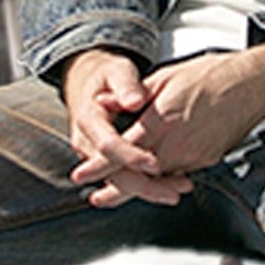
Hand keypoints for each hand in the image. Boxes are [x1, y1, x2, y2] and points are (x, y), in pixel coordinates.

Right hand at [62, 48, 161, 190]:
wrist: (90, 84)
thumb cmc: (107, 77)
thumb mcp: (116, 72)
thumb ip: (125, 86)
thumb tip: (134, 102)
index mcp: (88, 119)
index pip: (108, 145)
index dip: (131, 157)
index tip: (155, 164)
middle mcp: (87, 143)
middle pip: (113, 174)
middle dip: (144, 185)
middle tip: (174, 192)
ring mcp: (94, 156)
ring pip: (120, 182)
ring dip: (149, 189)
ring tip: (177, 191)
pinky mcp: (106, 162)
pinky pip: (124, 179)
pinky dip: (146, 184)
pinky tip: (170, 187)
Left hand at [74, 45, 264, 208]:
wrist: (251, 85)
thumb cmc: (210, 76)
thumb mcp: (164, 77)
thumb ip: (131, 96)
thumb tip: (101, 103)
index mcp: (162, 119)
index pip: (123, 149)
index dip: (99, 165)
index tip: (81, 174)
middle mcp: (177, 142)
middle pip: (138, 175)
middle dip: (115, 189)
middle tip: (97, 197)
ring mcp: (194, 155)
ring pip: (158, 179)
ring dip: (138, 185)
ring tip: (116, 191)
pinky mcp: (206, 161)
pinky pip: (177, 174)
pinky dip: (162, 178)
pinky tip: (151, 178)